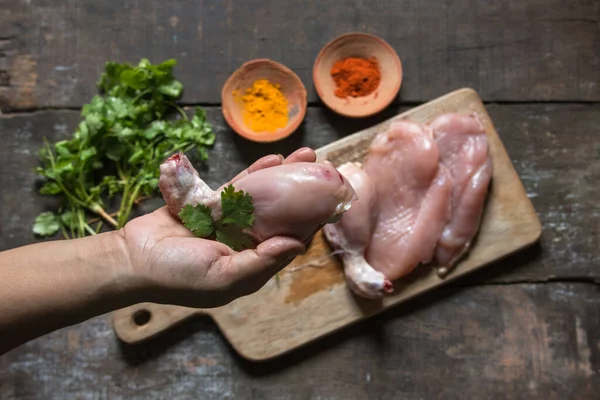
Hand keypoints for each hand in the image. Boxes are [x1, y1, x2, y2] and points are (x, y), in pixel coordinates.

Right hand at [118, 148, 316, 307]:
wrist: (133, 258)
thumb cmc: (177, 275)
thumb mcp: (223, 277)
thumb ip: (260, 262)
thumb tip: (296, 245)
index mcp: (253, 265)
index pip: (289, 242)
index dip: (311, 222)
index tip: (330, 201)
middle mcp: (245, 244)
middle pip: (282, 215)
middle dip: (303, 192)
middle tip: (324, 169)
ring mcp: (229, 224)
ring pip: (263, 198)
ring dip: (283, 177)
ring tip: (306, 155)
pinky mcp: (212, 206)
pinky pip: (239, 189)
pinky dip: (255, 174)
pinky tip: (274, 159)